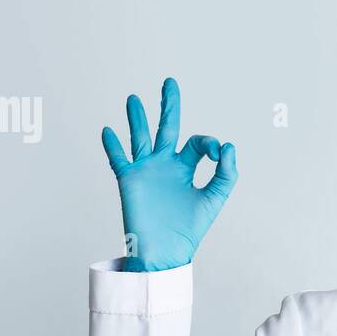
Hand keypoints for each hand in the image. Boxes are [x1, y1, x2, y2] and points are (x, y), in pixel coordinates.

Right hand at [102, 77, 236, 271]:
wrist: (165, 251)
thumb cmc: (188, 230)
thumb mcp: (215, 199)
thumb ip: (226, 174)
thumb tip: (228, 146)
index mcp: (187, 168)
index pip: (198, 143)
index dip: (209, 142)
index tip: (217, 152)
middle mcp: (166, 165)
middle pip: (167, 128)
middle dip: (168, 106)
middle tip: (170, 83)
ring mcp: (146, 170)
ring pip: (140, 137)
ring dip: (137, 117)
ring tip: (134, 98)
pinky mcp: (129, 180)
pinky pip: (118, 158)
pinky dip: (112, 145)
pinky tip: (108, 131)